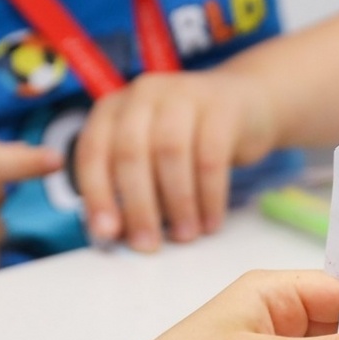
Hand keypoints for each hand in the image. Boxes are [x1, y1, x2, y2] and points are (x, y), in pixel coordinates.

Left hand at [74, 70, 276, 252]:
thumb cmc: (189, 139)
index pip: (93, 151)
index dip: (97, 195)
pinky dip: (210, 196)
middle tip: (148, 244)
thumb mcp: (151, 156)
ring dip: (177, 203)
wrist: (244, 103)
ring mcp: (182, 96)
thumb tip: (114, 234)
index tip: (107, 233)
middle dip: (139, 206)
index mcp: (114, 108)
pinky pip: (210, 157)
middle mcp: (143, 95)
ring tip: (186, 236)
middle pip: (131, 153)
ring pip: (171, 154)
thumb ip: (129, 188)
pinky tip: (211, 221)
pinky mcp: (220, 108)